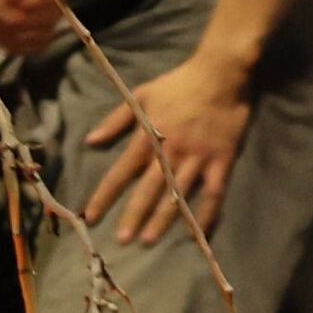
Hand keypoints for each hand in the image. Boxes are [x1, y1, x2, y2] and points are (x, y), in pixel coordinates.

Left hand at [81, 46, 251, 246]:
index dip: (105, 195)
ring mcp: (198, 157)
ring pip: (179, 194)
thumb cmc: (178, 84)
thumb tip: (90, 141)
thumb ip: (116, 120)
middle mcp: (171, 150)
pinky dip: (207, 214)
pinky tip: (199, 233)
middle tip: (122, 240)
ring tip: (149, 240)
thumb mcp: (142, 95)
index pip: (121, 171)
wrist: (221, 73)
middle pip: (149, 188)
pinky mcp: (222, 160)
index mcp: (149, 135)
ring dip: (164, 219)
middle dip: (134, 214)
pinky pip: (214, 192)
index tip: (91, 216)